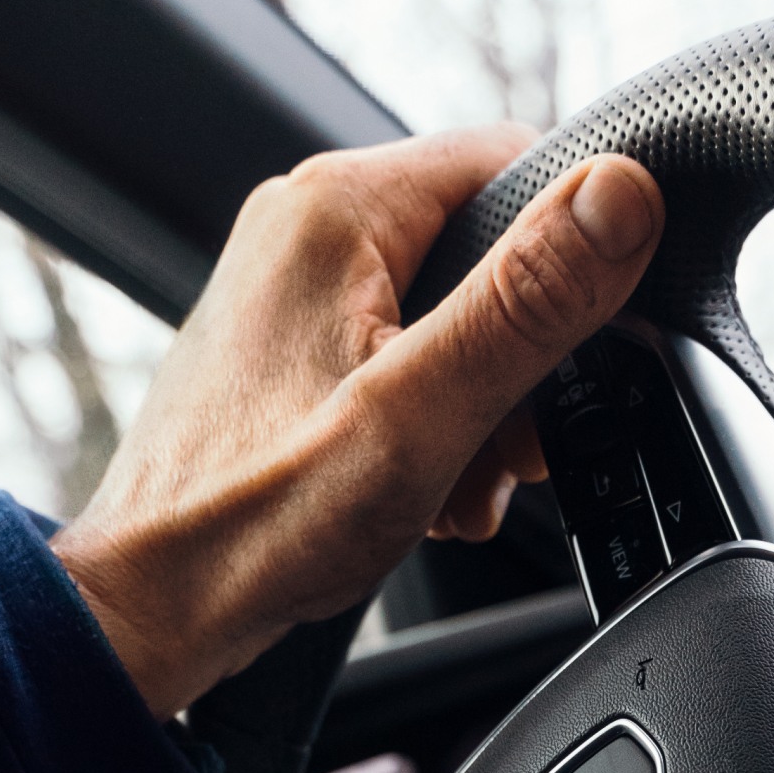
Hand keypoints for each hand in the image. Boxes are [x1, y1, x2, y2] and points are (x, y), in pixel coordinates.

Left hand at [51, 130, 663, 715]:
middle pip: (490, 251)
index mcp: (338, 206)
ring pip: (454, 317)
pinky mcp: (293, 352)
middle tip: (510, 449)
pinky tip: (425, 491)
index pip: (519, 163)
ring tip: (457, 485)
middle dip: (527, 360)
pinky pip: (405, 361)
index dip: (579, 256)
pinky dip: (436, 427)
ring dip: (485, 409)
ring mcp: (296, 291)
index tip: (590, 351)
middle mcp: (308, 228)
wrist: (150, 609)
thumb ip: (529, 302)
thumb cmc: (258, 520)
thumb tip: (623, 195)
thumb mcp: (422, 410)